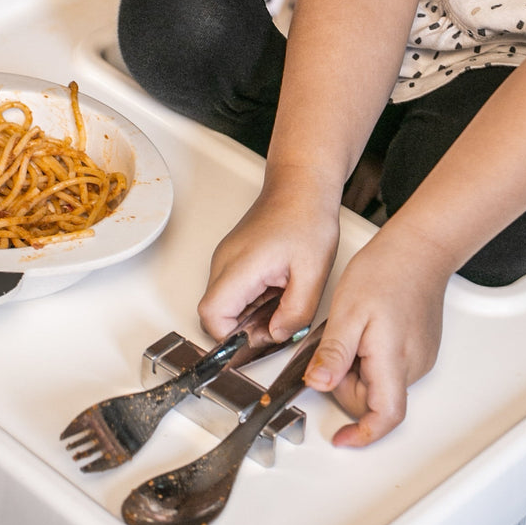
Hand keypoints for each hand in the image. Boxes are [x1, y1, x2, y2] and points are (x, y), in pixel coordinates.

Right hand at [198, 173, 340, 344]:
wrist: (302, 186)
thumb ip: (296, 312)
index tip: (261, 337)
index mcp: (240, 266)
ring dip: (251, 314)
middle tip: (279, 321)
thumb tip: (277, 335)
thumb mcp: (314, 273)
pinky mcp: (233, 257)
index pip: (211, 316)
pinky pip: (234, 291)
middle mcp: (224, 262)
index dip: (232, 338)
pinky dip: (253, 301)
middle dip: (246, 329)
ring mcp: (226, 259)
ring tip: (283, 299)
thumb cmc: (307, 218)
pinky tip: (278, 289)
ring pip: (225, 304)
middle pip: (216, 314)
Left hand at [303, 222, 453, 446]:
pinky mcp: (421, 347)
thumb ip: (333, 354)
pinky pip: (391, 366)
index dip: (363, 434)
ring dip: (359, 368)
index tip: (342, 439)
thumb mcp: (347, 312)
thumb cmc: (386, 271)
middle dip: (347, 383)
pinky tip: (368, 327)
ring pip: (381, 383)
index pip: (386, 416)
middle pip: (375, 399)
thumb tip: (318, 384)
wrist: (419, 247)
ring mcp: (421, 356)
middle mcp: (414, 364)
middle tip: (336, 345)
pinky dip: (372, 357)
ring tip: (354, 329)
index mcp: (394, 359)